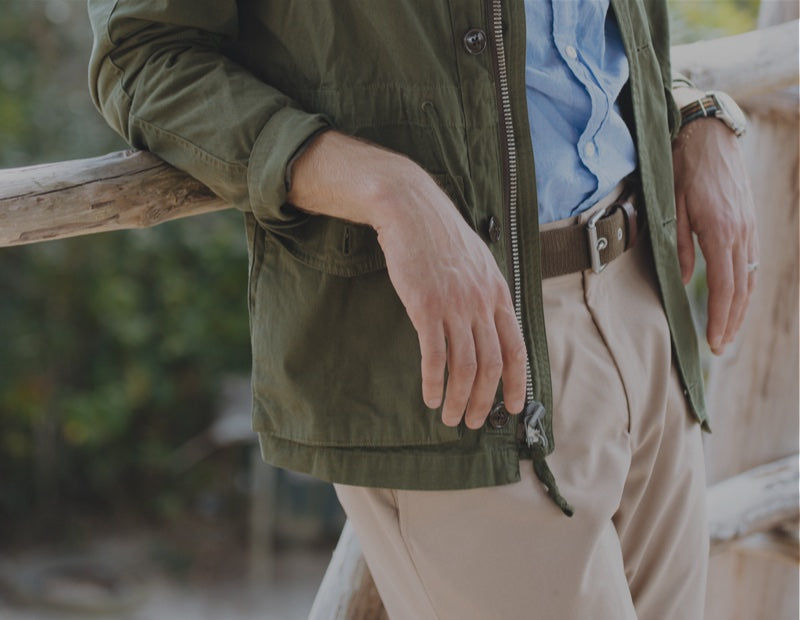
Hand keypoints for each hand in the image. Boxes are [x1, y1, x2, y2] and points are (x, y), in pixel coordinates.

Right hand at [288, 131, 526, 427]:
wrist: (412, 209)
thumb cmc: (440, 235)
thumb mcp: (477, 261)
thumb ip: (485, 293)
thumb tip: (487, 322)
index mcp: (497, 293)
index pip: (516, 348)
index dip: (517, 382)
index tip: (513, 407)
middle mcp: (481, 302)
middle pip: (491, 364)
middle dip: (483, 399)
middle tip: (471, 421)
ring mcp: (455, 305)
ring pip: (464, 365)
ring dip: (458, 397)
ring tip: (449, 416)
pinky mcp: (426, 306)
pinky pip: (434, 354)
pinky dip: (433, 380)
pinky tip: (429, 395)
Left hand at [672, 118, 757, 354]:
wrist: (708, 135)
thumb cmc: (681, 169)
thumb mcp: (670, 208)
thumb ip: (677, 247)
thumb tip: (679, 282)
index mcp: (720, 232)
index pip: (725, 287)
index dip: (720, 318)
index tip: (713, 342)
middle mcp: (741, 233)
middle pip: (742, 289)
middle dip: (732, 322)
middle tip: (719, 347)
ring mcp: (749, 228)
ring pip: (750, 279)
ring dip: (740, 309)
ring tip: (728, 332)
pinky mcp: (749, 223)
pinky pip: (752, 263)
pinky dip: (745, 287)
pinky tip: (737, 300)